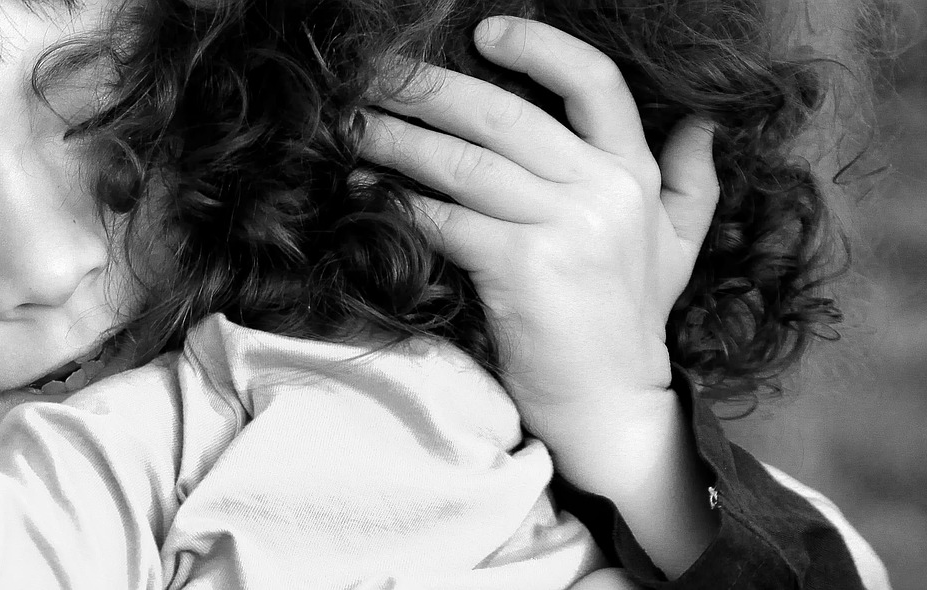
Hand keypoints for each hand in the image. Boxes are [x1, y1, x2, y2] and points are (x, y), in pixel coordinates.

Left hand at [359, 16, 717, 444]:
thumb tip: (702, 120)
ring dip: (401, 140)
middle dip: (432, 90)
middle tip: (381, 73)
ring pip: (466, 163)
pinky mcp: (522, 269)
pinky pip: (446, 219)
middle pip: (506, 116)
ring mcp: (565, 229)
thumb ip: (691, 180)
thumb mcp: (679, 245)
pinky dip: (402, 202)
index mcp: (635, 174)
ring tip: (358, 124)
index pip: (594, 83)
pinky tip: (369, 190)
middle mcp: (604, 191)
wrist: (612, 405)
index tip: (484, 33)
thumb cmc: (630, 323)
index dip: (538, 47)